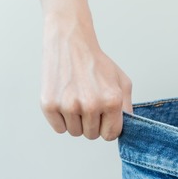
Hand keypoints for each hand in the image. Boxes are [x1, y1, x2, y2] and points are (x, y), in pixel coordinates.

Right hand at [40, 17, 132, 140]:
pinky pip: (59, 129)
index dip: (107, 127)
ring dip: (76, 121)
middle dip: (92, 123)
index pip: (111, 135)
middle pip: (92, 135)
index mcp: (111, 101)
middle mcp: (90, 105)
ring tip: (76, 99)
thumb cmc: (96, 63)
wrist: (71, 43)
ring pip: (75, 133)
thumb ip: (127, 107)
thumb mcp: (121, 81)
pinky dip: (61, 119)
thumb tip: (128, 128)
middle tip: (88, 102)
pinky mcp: (49, 105)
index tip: (103, 117)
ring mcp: (68, 106)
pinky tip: (65, 99)